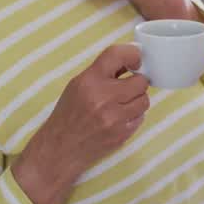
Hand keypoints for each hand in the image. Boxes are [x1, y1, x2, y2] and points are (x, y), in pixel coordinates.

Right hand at [13, 44, 150, 203]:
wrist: (59, 149)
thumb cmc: (68, 115)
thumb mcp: (77, 86)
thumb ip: (102, 72)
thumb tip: (129, 62)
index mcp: (89, 81)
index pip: (117, 55)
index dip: (132, 55)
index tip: (136, 60)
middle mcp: (103, 97)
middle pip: (140, 81)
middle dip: (136, 83)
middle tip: (127, 87)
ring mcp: (114, 118)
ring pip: (144, 100)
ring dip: (137, 100)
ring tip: (122, 104)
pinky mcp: (121, 134)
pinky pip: (140, 118)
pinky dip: (134, 116)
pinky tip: (119, 118)